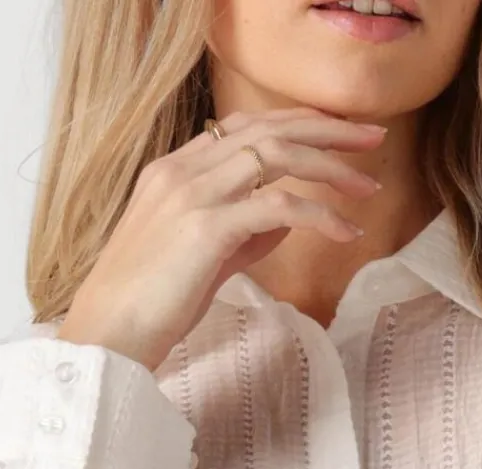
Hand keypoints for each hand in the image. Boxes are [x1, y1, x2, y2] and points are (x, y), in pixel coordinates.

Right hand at [57, 106, 386, 370]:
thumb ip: (240, 232)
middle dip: (326, 130)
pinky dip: (319, 215)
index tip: (338, 132)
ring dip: (330, 167)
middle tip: (373, 139)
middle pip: (267, 129)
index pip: (244, 127)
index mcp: (173, 171)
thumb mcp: (199, 257)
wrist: (108, 332)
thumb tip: (286, 220)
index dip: (297, 123)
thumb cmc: (150, 304)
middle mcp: (181, 171)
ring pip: (276, 157)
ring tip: (368, 187)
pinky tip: (345, 231)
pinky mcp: (206, 229)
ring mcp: (192, 196)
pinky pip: (278, 206)